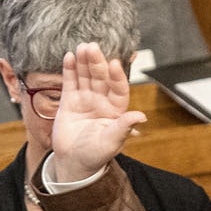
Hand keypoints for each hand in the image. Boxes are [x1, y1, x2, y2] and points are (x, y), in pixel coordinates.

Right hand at [49, 43, 145, 182]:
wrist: (73, 163)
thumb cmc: (96, 155)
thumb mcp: (111, 142)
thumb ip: (123, 127)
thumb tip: (141, 116)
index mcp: (117, 110)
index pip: (119, 88)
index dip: (117, 76)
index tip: (114, 63)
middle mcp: (103, 101)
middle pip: (101, 78)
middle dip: (97, 63)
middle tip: (92, 47)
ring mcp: (86, 99)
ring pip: (86, 76)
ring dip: (84, 62)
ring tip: (82, 48)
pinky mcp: (70, 100)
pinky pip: (70, 82)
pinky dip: (69, 70)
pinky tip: (69, 57)